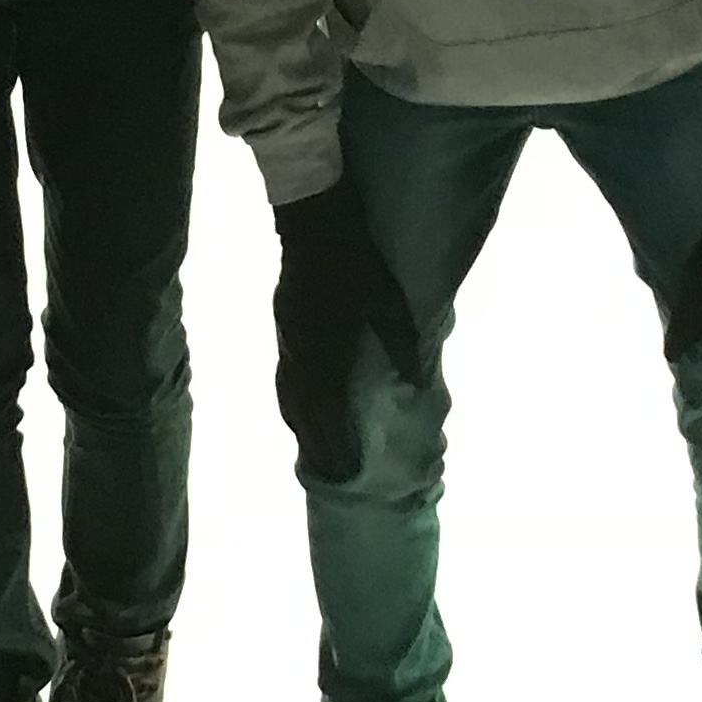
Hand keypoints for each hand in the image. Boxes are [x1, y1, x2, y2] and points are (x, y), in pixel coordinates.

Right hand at [270, 176, 423, 473]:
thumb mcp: (388, 301)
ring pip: (289, 398)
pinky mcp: (284, 331)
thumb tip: (417, 385)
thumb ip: (403, 345)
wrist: (314, 224)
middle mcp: (300, 355)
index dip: (339, 444)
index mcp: (325, 352)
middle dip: (319, 447)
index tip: (349, 472)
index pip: (330, 411)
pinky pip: (284, 380)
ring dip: (302, 430)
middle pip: (305, 413)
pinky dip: (291, 405)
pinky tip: (298, 412)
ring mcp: (287, 344)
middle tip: (333, 477)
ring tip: (314, 456)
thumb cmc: (356, 262)